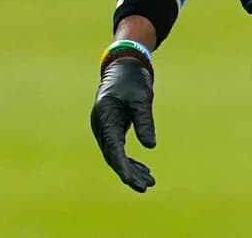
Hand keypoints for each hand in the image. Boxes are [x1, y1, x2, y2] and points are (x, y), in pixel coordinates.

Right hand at [90, 57, 157, 191]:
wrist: (124, 66)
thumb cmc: (133, 81)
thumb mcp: (142, 99)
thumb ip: (144, 121)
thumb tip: (150, 146)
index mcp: (106, 118)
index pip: (113, 150)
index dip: (123, 167)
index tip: (134, 181)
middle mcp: (101, 126)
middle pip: (113, 157)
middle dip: (129, 173)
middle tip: (148, 185)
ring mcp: (104, 127)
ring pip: (115, 155)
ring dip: (130, 169)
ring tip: (149, 181)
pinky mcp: (111, 128)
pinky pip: (117, 149)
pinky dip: (129, 160)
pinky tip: (143, 169)